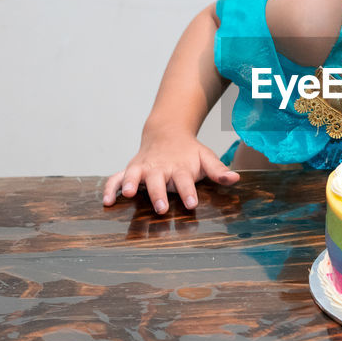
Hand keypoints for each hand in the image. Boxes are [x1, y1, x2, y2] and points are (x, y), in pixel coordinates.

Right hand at [103, 132, 238, 212]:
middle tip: (162, 207)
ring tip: (128, 194)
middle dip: (159, 193)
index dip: (189, 192)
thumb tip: (235, 179)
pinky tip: (106, 201)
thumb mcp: (206, 157)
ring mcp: (142, 168)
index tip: (192, 205)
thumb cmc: (189, 152)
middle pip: (158, 180)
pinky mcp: (130, 170)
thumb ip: (219, 170)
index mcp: (179, 167)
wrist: (167, 132)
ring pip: (134, 175)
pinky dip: (110, 188)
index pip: (185, 180)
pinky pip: (115, 178)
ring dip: (130, 183)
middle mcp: (159, 168)